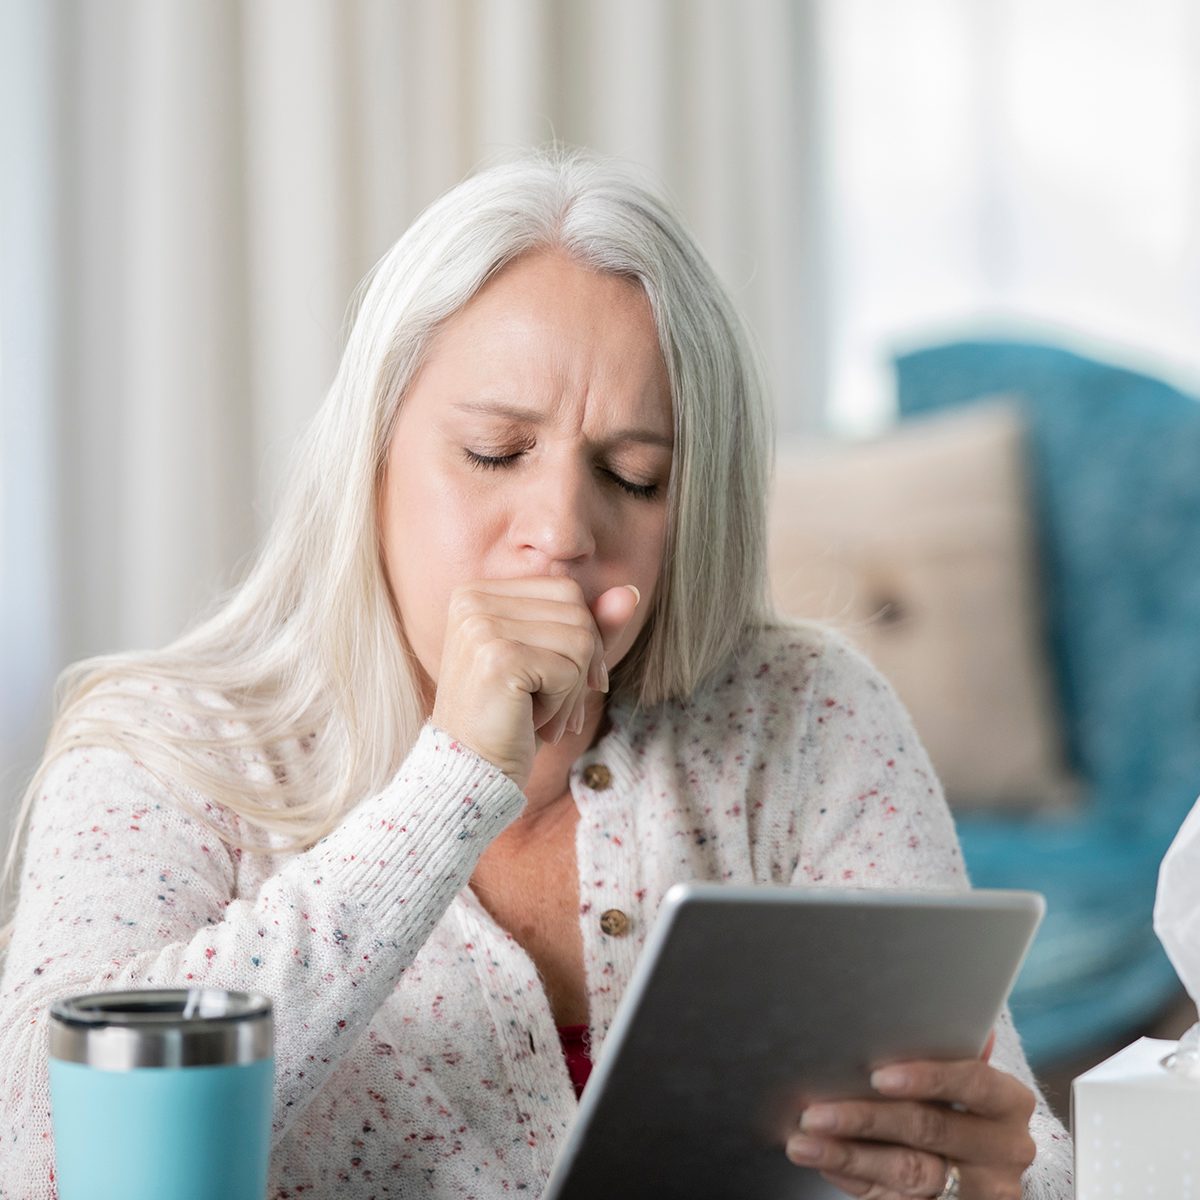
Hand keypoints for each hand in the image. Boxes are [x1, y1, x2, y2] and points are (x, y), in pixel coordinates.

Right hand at [431, 577, 640, 788]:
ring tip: (538, 714)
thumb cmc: (510, 718)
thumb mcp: (553, 663)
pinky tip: (531, 722)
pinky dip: (562, 705)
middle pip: (576, 612)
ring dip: (571, 690)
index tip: (570, 680)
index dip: (584, 637)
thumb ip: (589, 626)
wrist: (471, 772)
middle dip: (580, 666)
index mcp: (479, 594)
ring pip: (580, 641)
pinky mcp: (498, 657)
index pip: (566, 590)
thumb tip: (631, 592)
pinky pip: (569, 671)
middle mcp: (474, 601)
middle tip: (551, 706)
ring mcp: (482, 626)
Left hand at [784, 1033, 1035, 1198]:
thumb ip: (949, 1046)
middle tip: (816, 1112)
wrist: (980, 1165)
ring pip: (909, 1172)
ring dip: (849, 1155)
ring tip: (804, 1143)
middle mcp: (1004, 1149)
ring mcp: (979, 1189)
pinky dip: (855, 1179)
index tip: (877, 1076)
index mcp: (1009, 1102)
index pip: (972, 1082)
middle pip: (930, 1129)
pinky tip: (825, 1163)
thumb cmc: (963, 1103)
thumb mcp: (965, 1076)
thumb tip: (935, 1000)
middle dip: (866, 1118)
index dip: (927, 1078)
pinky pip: (895, 1198)